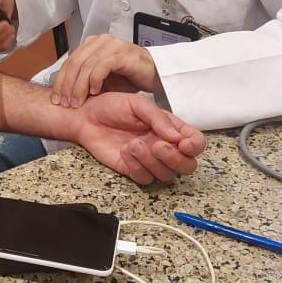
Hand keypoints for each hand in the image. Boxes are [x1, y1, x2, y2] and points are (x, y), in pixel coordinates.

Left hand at [51, 35, 159, 108]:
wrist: (154, 74)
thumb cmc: (128, 77)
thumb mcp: (101, 80)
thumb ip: (84, 81)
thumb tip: (64, 93)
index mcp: (90, 45)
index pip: (69, 62)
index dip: (60, 81)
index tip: (55, 99)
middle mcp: (99, 42)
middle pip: (75, 63)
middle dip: (67, 85)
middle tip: (65, 103)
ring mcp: (110, 45)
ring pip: (86, 64)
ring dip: (79, 85)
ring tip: (77, 102)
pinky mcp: (122, 53)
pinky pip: (103, 65)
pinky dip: (95, 79)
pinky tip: (94, 91)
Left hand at [71, 91, 204, 184]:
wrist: (86, 116)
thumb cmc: (112, 106)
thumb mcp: (136, 104)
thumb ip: (158, 118)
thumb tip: (176, 136)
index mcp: (170, 128)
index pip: (196, 142)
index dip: (195, 146)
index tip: (184, 144)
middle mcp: (164, 146)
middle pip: (187, 166)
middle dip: (175, 159)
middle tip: (157, 145)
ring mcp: (149, 160)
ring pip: (167, 175)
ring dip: (152, 161)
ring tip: (133, 143)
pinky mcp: (133, 170)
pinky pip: (145, 179)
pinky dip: (136, 167)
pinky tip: (124, 151)